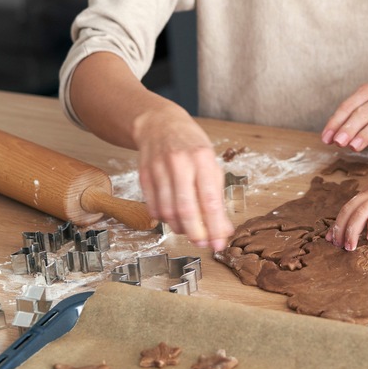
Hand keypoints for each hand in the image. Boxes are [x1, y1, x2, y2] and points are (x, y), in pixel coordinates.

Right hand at [131, 107, 233, 250]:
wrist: (159, 124)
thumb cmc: (190, 145)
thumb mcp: (210, 163)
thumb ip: (217, 196)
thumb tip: (223, 229)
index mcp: (202, 158)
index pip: (209, 200)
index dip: (214, 226)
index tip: (219, 243)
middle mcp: (179, 162)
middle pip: (186, 208)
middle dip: (196, 233)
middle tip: (203, 244)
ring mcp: (159, 168)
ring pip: (168, 211)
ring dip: (180, 228)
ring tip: (189, 230)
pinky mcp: (144, 175)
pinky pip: (153, 206)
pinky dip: (164, 219)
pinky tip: (173, 218)